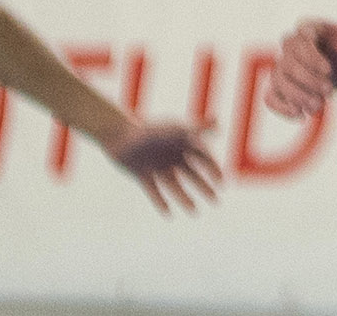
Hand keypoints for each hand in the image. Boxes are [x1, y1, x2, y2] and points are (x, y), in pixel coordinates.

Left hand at [100, 116, 224, 211]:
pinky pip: (154, 192)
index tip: (221, 182)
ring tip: (195, 212)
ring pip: (174, 185)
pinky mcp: (142, 175)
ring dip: (185, 198)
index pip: (202, 156)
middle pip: (191, 173)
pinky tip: (169, 214)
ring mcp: (157, 166)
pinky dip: (161, 202)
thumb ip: (195, 128)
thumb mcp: (173, 131)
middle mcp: (170, 154)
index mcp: (179, 141)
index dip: (213, 168)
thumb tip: (218, 121)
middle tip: (216, 202)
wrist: (115, 135)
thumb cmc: (147, 130)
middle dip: (204, 187)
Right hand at [267, 2, 336, 119]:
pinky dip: (281, 108)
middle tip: (330, 91)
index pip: (298, 40)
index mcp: (307, 30)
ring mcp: (283, 67)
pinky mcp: (281, 87)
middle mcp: (290, 47)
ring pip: (278, 81)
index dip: (310, 56)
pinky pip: (270, 97)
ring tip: (319, 106)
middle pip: (287, 63)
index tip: (330, 70)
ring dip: (297, 96)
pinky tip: (301, 116)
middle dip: (307, 80)